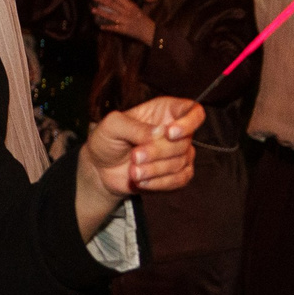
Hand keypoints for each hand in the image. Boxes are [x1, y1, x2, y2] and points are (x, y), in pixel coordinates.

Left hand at [83, 95, 201, 195]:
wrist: (100, 169)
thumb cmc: (107, 140)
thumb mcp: (112, 125)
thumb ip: (135, 126)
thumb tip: (159, 132)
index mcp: (165, 111)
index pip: (193, 112)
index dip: (188, 123)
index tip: (170, 133)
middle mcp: (176, 131)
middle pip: (185, 142)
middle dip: (158, 152)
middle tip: (134, 156)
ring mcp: (178, 154)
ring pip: (181, 162)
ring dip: (155, 169)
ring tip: (133, 171)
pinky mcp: (176, 174)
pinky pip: (180, 180)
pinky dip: (160, 182)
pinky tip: (142, 181)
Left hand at [90, 0, 155, 45]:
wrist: (149, 30)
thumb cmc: (141, 17)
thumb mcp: (135, 7)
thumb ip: (125, 2)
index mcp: (131, 6)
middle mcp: (127, 13)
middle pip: (113, 5)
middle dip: (103, 1)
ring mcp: (125, 21)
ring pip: (111, 16)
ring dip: (101, 12)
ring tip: (93, 9)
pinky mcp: (124, 30)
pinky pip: (114, 28)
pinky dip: (107, 27)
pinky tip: (100, 26)